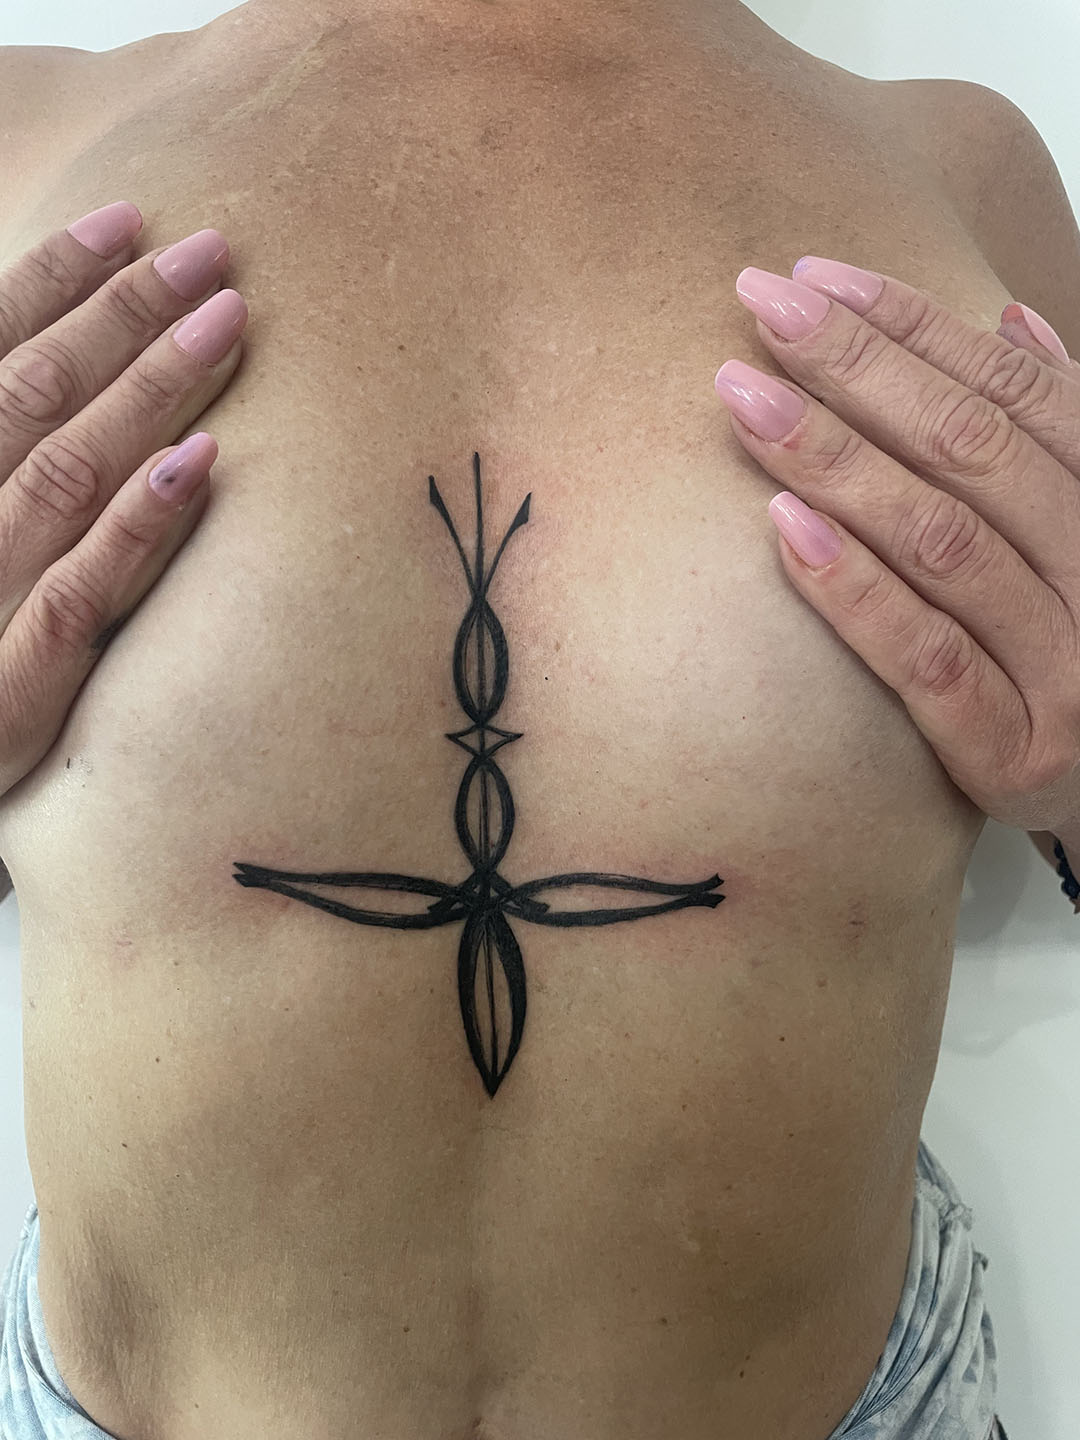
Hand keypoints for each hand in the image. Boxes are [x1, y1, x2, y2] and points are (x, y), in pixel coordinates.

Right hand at [0, 202, 247, 813]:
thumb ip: (13, 460)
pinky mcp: (10, 697)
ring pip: (65, 475)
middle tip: (212, 250)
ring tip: (227, 321)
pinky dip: (139, 524)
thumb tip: (78, 389)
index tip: (127, 219)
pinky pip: (79, 596)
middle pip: (34, 396)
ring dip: (147, 391)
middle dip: (121, 315)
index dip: (51, 282)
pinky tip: (202, 460)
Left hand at [714, 257, 1079, 836]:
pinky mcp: (1017, 755)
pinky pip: (929, 660)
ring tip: (744, 398)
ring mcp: (1064, 670)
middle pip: (970, 450)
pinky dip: (857, 591)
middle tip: (761, 306)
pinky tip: (784, 527)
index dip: (914, 325)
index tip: (816, 278)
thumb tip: (1012, 318)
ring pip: (944, 542)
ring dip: (838, 460)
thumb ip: (1058, 436)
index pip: (1014, 391)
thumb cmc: (1077, 649)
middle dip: (858, 368)